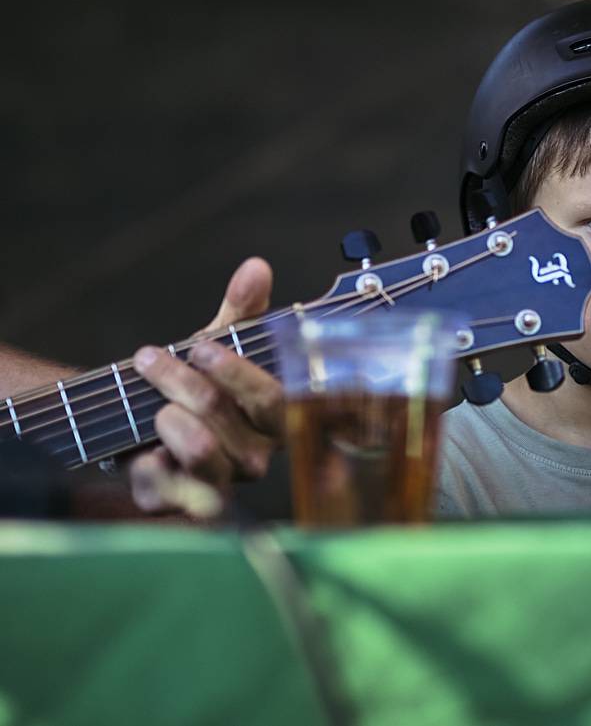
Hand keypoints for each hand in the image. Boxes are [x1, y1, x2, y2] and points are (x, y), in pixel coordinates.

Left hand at [129, 257, 284, 515]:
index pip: (275, 399)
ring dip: (166, 416)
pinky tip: (138, 447)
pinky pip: (163, 485)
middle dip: (181, 382)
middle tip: (148, 358)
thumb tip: (256, 267)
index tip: (199, 346)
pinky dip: (145, 462)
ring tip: (149, 404)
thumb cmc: (199, 381)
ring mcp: (219, 482)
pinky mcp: (177, 500)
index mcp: (275, 420)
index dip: (237, 371)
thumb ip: (242, 308)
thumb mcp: (219, 342)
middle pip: (224, 418)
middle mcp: (256, 457)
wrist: (147, 421)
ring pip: (199, 450)